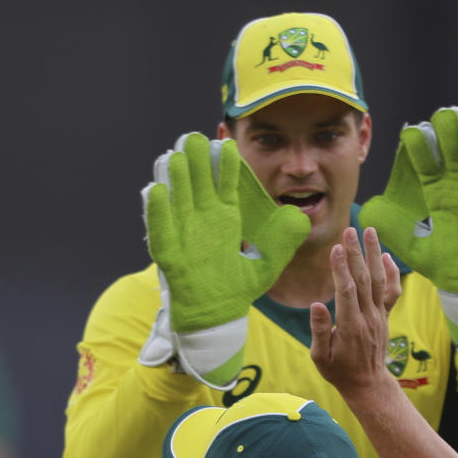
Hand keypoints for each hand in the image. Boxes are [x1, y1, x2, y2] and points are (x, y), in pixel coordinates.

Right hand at [139, 134, 308, 387]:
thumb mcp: (265, 266)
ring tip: (176, 156)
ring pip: (176, 197)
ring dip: (175, 178)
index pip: (224, 184)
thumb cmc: (236, 290)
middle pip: (196, 182)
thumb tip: (300, 218)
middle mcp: (201, 220)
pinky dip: (157, 210)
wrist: (215, 318)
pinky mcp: (168, 252)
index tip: (227, 145)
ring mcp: (183, 233)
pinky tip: (157, 190)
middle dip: (195, 161)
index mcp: (224, 218)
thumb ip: (282, 242)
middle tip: (195, 139)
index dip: (224, 165)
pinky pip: (158, 228)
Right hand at [310, 226, 400, 400]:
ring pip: (378, 280)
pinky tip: (386, 256)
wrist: (368, 384)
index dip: (341, 269)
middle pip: (363, 280)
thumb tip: (316, 304)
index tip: (336, 248)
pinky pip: (392, 292)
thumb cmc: (339, 372)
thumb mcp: (320, 357)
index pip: (346, 291)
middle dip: (356, 253)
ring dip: (374, 254)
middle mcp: (368, 318)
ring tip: (370, 231)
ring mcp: (379, 316)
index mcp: (350, 326)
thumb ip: (319, 331)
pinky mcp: (385, 316)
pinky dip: (391, 273)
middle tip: (350, 230)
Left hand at [360, 107, 457, 356]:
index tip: (411, 136)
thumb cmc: (443, 264)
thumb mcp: (413, 247)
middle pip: (454, 141)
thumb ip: (392, 229)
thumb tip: (366, 213)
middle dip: (449, 127)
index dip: (418, 143)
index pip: (425, 157)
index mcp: (436, 189)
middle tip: (444, 122)